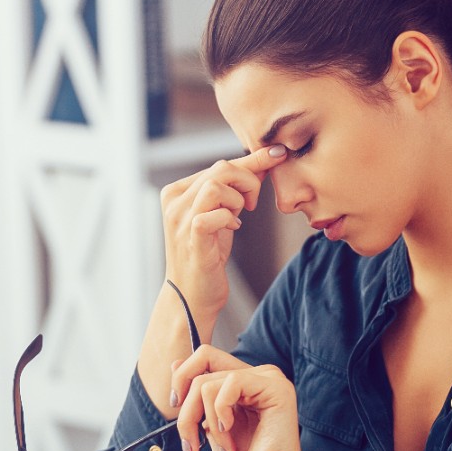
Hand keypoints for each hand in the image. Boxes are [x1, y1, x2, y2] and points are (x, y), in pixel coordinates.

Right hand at [160, 145, 286, 318]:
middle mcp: (174, 202)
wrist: (192, 295)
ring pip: (217, 185)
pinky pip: (215, 213)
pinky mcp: (191, 237)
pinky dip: (230, 218)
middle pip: (221, 170)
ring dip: (237, 200)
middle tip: (252, 204)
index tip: (277, 154)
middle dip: (248, 183)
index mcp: (177, 191)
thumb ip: (235, 189)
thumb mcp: (222, 214)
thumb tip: (265, 161)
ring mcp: (179, 219)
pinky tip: (232, 228)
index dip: (251, 162)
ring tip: (238, 216)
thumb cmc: (207, 254)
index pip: (218, 165)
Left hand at [172, 344, 308, 450]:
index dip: (182, 379)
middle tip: (191, 440)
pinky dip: (220, 414)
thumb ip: (197, 397)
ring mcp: (268, 378)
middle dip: (186, 409)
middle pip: (201, 367)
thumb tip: (175, 364)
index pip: (204, 358)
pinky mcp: (275, 387)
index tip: (177, 408)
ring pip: (208, 382)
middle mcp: (257, 375)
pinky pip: (230, 384)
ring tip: (223, 446)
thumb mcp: (210, 426)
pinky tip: (231, 432)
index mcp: (244, 382)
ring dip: (206, 421)